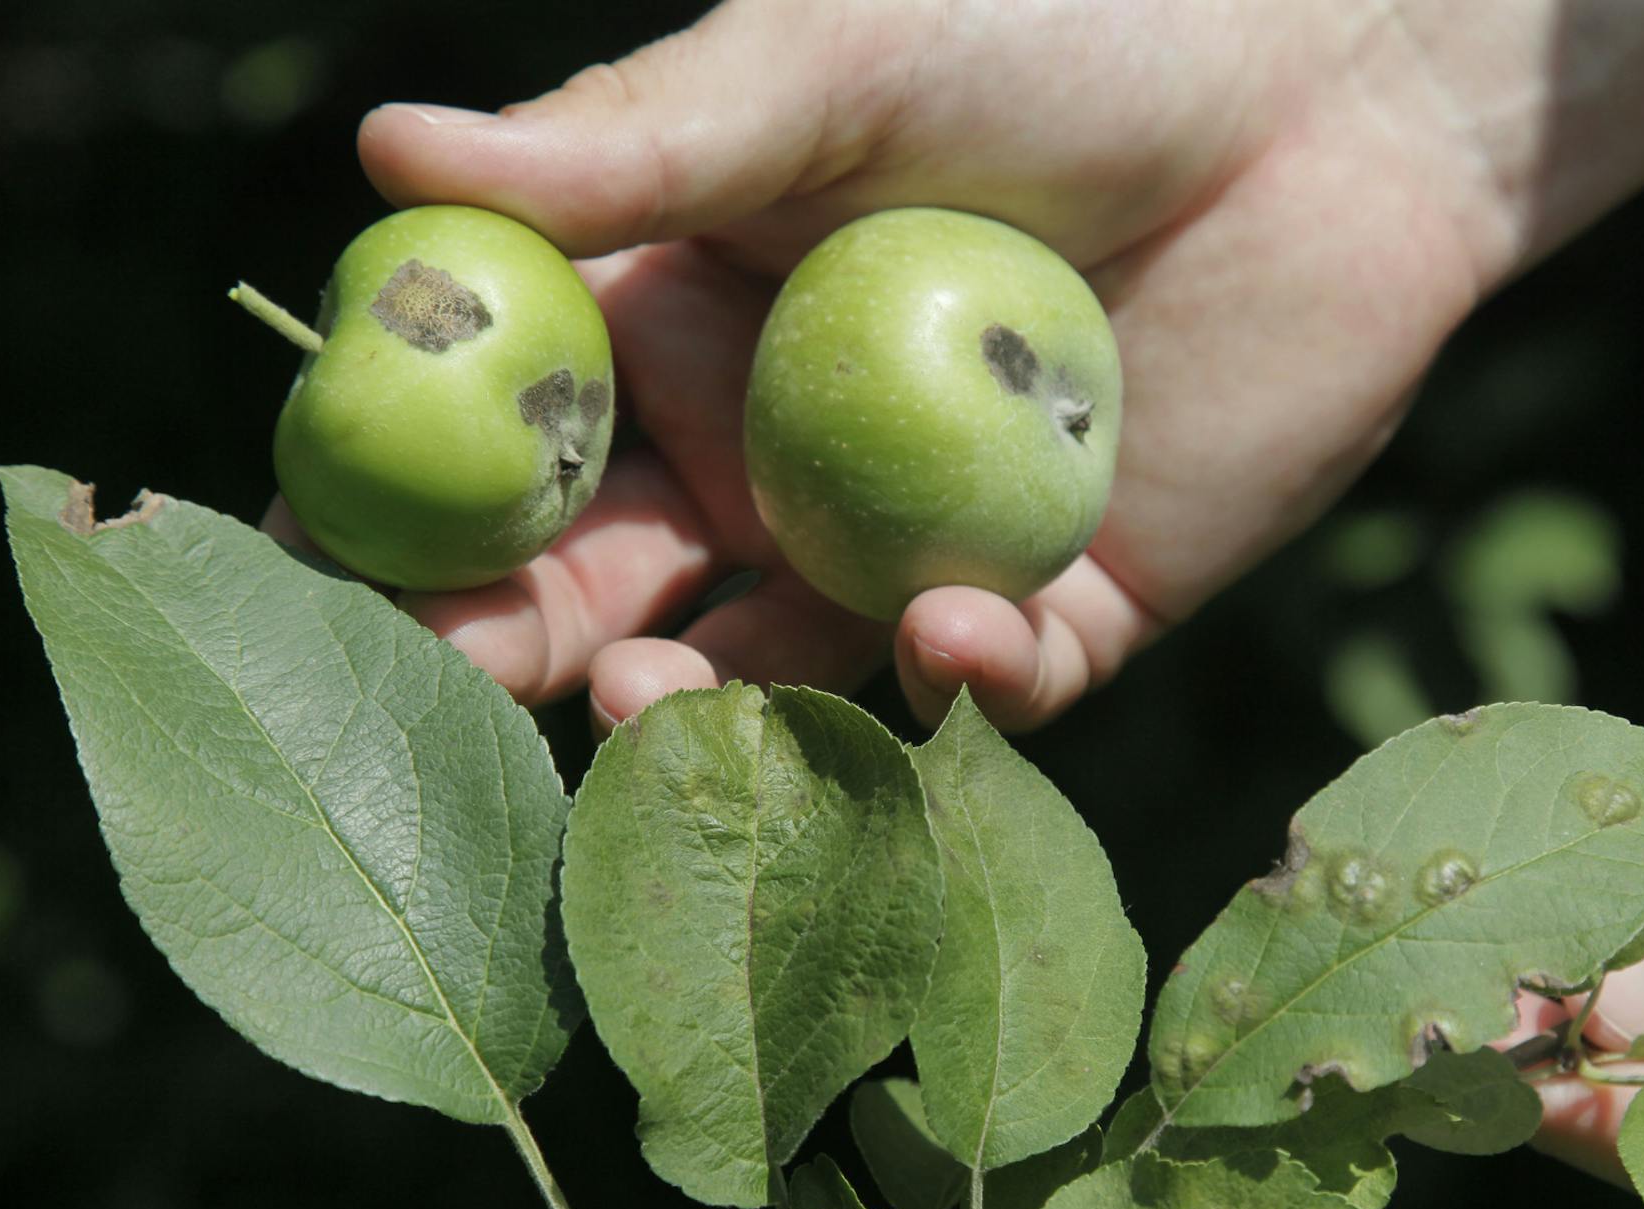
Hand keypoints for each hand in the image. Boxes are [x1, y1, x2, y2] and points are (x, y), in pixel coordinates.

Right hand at [305, 0, 1504, 731]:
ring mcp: (910, 548)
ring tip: (658, 695)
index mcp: (686, 338)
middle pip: (623, 595)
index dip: (414, 504)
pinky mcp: (1062, 604)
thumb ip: (631, 142)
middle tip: (479, 660)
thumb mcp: (824, 67)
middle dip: (534, 641)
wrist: (1322, 79)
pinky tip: (946, 626)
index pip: (517, 451)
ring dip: (711, 706)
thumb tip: (385, 151)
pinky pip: (988, 680)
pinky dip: (958, 671)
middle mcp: (777, 466)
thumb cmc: (1058, 31)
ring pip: (782, 677)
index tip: (321, 545)